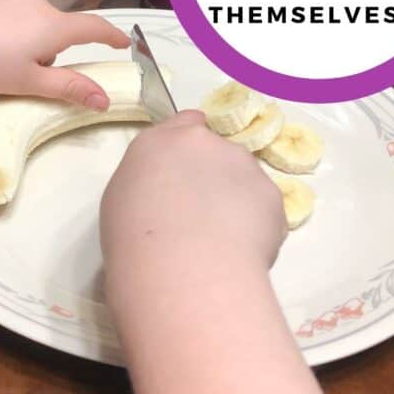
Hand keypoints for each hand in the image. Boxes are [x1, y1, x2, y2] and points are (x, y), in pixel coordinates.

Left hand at [0, 0, 128, 107]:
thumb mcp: (28, 83)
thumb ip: (69, 88)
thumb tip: (103, 99)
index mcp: (53, 25)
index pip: (95, 26)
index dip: (112, 35)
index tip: (123, 42)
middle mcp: (39, 3)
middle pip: (61, 29)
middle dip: (53, 52)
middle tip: (29, 76)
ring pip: (37, 21)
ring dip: (31, 41)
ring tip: (1, 63)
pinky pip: (16, 13)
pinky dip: (12, 30)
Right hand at [100, 109, 285, 325]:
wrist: (184, 271)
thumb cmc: (135, 243)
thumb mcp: (123, 202)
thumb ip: (151, 182)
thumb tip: (167, 193)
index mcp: (159, 142)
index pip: (186, 123)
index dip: (191, 145)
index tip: (189, 170)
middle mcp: (203, 142)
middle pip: (216, 152)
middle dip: (214, 176)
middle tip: (202, 217)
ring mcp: (241, 163)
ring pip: (243, 178)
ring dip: (236, 200)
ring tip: (221, 241)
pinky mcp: (271, 192)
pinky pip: (264, 207)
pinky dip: (257, 226)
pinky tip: (240, 251)